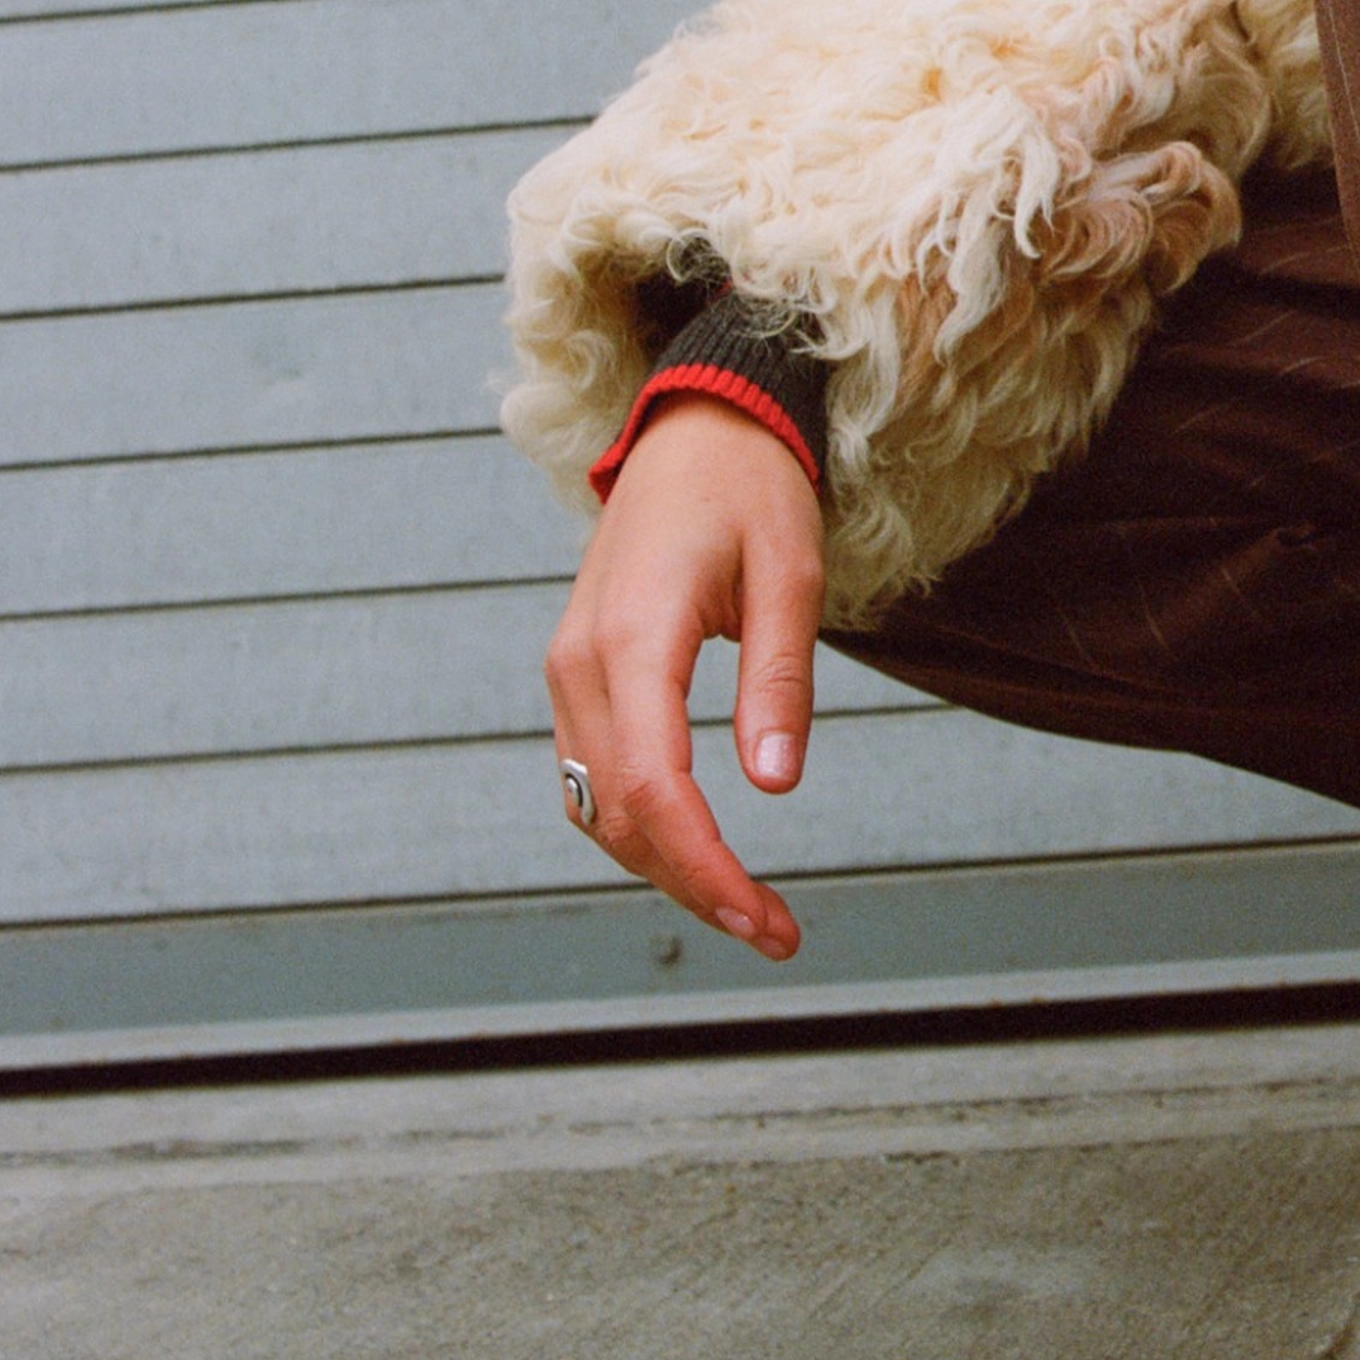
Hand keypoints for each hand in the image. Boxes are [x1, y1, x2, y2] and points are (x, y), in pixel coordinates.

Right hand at [540, 399, 820, 954]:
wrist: (696, 428)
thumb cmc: (751, 490)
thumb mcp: (791, 575)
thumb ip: (779, 680)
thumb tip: (775, 786)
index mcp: (632, 637)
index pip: (655, 789)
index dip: (707, 869)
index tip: (766, 919)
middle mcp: (581, 663)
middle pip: (620, 815)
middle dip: (694, 885)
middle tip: (776, 932)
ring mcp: (568, 670)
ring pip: (595, 807)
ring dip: (664, 866)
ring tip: (749, 906)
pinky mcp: (578, 674)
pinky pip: (592, 774)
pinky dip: (641, 826)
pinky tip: (699, 851)